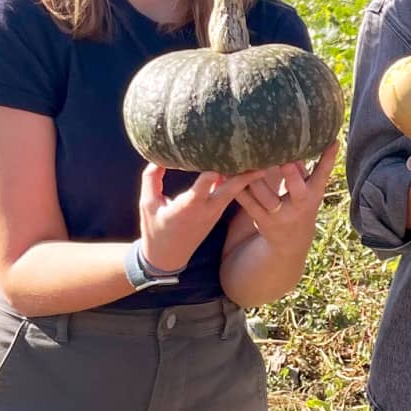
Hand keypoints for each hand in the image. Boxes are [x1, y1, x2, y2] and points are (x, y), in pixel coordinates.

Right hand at [138, 164, 265, 271]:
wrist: (168, 256)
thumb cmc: (155, 228)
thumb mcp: (147, 204)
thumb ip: (151, 179)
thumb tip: (158, 157)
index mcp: (187, 208)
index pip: (202, 190)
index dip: (210, 176)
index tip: (219, 161)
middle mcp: (206, 209)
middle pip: (231, 189)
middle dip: (247, 173)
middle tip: (261, 153)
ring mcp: (215, 211)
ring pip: (236, 190)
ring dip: (249, 174)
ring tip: (262, 154)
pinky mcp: (219, 211)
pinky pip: (233, 192)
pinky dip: (240, 179)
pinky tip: (248, 164)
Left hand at [234, 142, 339, 248]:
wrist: (292, 240)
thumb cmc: (301, 203)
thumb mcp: (310, 189)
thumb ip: (304, 168)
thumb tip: (298, 144)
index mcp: (313, 194)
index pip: (323, 174)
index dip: (328, 159)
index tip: (332, 143)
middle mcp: (298, 204)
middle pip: (296, 188)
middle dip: (291, 173)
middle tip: (285, 156)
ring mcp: (279, 214)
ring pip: (265, 194)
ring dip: (255, 176)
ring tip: (247, 157)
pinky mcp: (261, 219)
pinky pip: (247, 201)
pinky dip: (238, 187)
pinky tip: (230, 173)